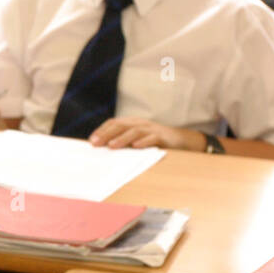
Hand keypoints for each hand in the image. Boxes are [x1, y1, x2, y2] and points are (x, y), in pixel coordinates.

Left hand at [88, 118, 206, 151]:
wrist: (182, 140)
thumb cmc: (155, 141)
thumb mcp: (137, 140)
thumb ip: (123, 142)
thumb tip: (104, 149)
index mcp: (132, 123)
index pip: (114, 123)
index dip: (102, 130)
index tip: (91, 141)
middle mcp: (140, 123)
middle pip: (121, 126)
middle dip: (107, 134)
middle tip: (96, 144)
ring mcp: (152, 129)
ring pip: (135, 131)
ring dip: (122, 138)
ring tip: (112, 146)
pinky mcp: (163, 137)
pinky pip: (152, 138)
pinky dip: (144, 142)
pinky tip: (136, 147)